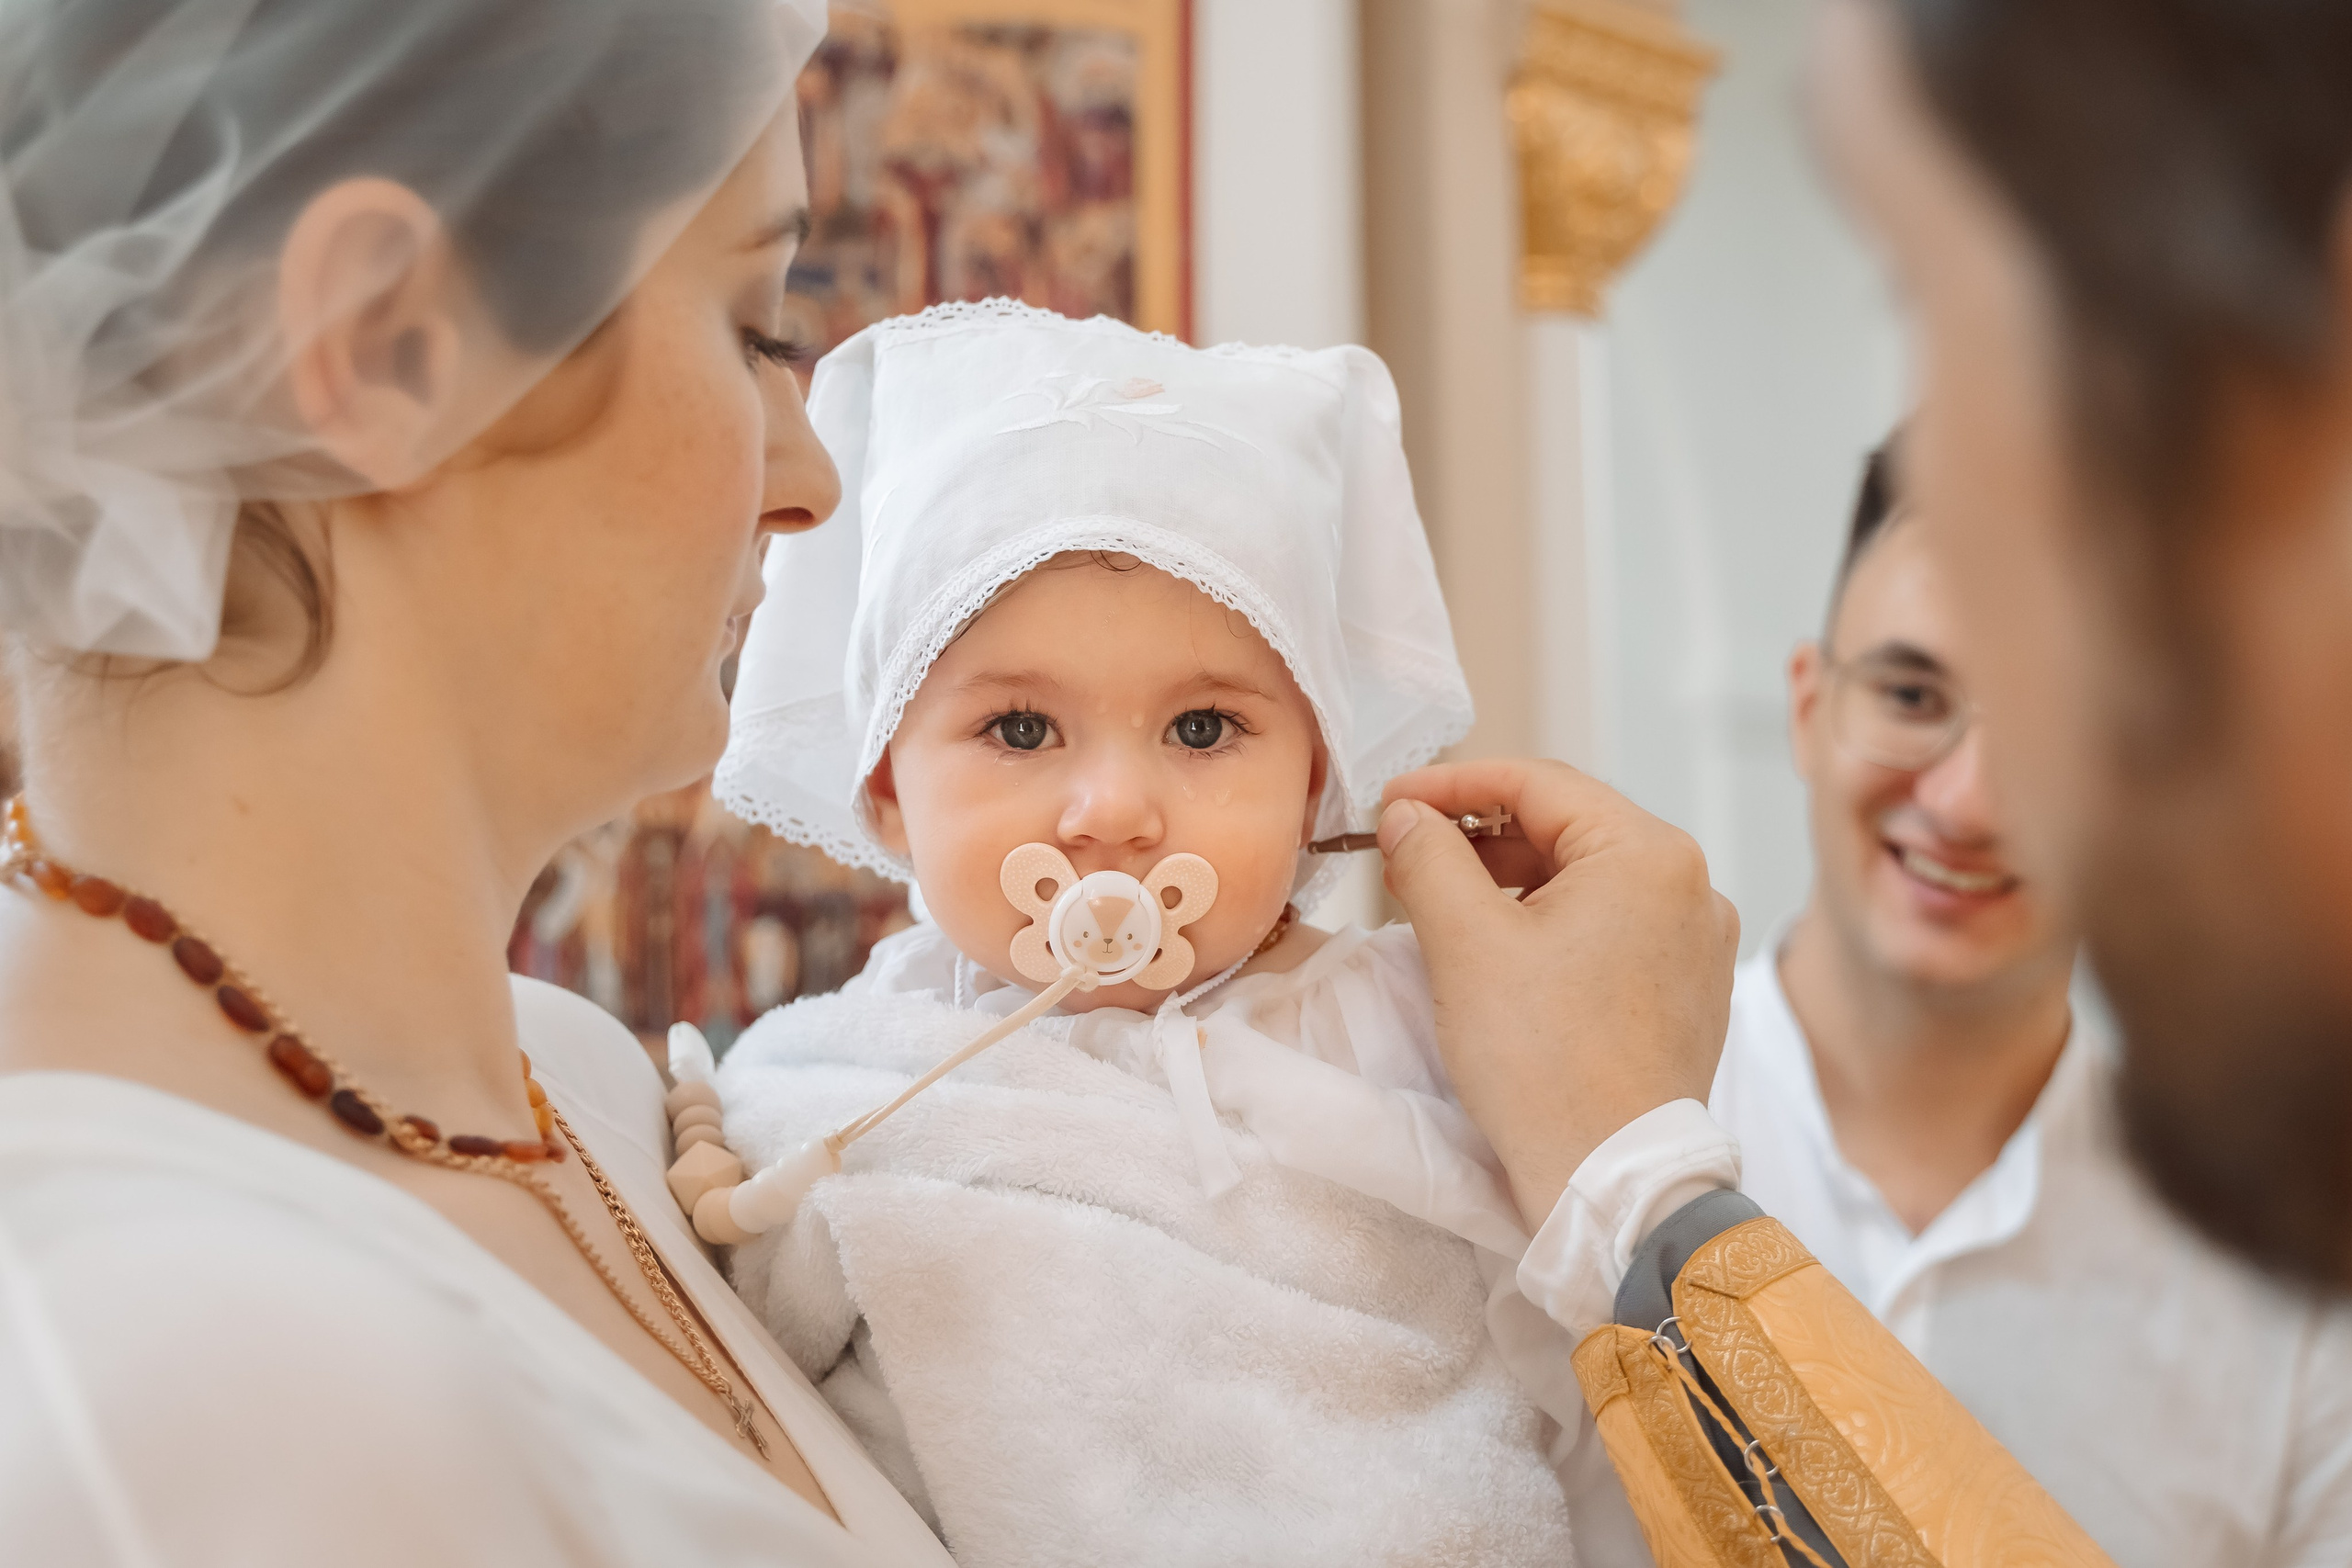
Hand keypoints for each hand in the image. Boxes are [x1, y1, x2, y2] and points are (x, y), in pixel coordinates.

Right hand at [1378, 758, 1738, 1229]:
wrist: (1612, 1180)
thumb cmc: (1544, 1061)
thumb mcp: (1466, 943)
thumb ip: (1430, 857)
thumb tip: (1407, 816)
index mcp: (1650, 854)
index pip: (1538, 783)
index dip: (1452, 786)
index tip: (1390, 803)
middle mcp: (1691, 886)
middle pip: (1566, 828)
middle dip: (1479, 838)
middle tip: (1405, 857)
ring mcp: (1696, 942)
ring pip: (1586, 881)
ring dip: (1510, 882)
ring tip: (1441, 906)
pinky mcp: (1687, 991)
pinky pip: (1610, 930)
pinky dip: (1549, 926)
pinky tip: (1498, 953)